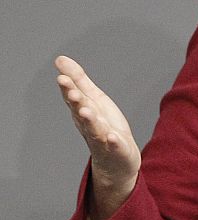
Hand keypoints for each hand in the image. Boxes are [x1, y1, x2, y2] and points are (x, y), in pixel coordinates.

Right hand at [55, 56, 140, 208]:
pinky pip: (114, 146)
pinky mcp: (117, 150)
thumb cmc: (103, 126)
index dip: (68, 89)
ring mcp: (102, 139)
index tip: (62, 77)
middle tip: (72, 93)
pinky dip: (112, 142)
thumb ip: (78, 80)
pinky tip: (112, 136)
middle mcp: (89, 125)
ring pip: (95, 129)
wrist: (116, 160)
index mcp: (83, 111)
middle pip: (81, 112)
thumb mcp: (93, 99)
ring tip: (87, 112)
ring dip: (90, 121)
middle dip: (76, 103)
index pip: (74, 98)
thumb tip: (59, 59)